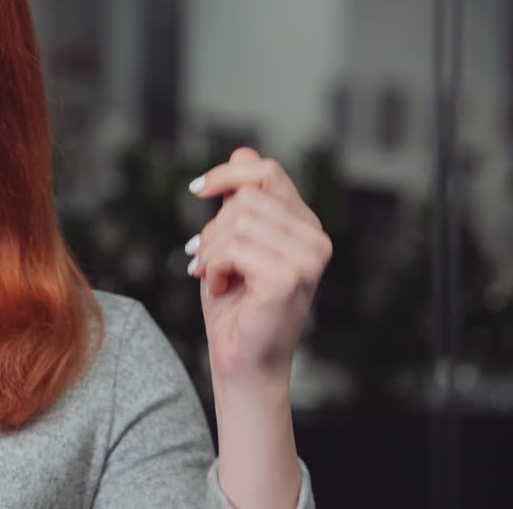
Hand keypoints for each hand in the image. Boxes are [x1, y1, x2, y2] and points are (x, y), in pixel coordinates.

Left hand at [185, 147, 331, 382]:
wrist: (242, 361)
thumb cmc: (236, 306)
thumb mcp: (233, 243)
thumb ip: (241, 201)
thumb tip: (242, 151)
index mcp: (305, 226)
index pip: (267, 172)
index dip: (228, 173)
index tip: (197, 189)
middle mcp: (316, 239)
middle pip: (244, 198)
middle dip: (212, 229)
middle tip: (204, 260)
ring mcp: (308, 259)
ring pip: (236, 223)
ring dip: (210, 252)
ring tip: (214, 276)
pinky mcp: (290, 279)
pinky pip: (234, 249)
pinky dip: (215, 268)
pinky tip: (222, 288)